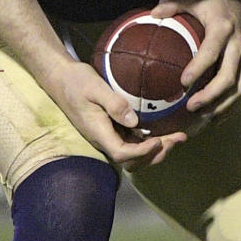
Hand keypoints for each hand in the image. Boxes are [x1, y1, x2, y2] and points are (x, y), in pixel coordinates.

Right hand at [46, 53, 185, 169]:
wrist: (61, 79)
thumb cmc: (76, 81)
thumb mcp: (95, 87)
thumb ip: (114, 104)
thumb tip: (134, 121)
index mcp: (98, 132)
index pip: (122, 153)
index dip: (142, 152)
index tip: (159, 140)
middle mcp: (103, 139)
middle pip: (132, 161)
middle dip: (156, 154)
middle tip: (178, 138)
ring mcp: (108, 136)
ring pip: (134, 156)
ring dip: (156, 151)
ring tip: (177, 137)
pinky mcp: (112, 130)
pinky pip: (132, 144)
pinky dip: (150, 143)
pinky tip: (165, 132)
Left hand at [151, 0, 240, 118]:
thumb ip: (173, 4)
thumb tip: (154, 14)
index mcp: (223, 28)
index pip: (212, 52)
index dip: (199, 68)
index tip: (183, 82)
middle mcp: (237, 44)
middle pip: (229, 77)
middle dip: (211, 96)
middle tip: (191, 107)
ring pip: (239, 87)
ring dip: (221, 105)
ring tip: (202, 116)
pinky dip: (229, 103)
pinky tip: (213, 113)